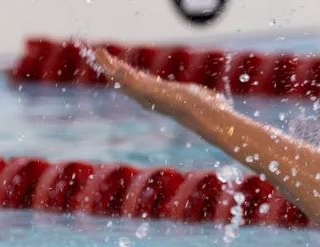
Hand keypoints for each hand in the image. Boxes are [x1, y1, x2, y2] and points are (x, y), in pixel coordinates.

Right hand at [90, 47, 229, 118]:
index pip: (143, 88)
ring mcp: (151, 96)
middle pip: (129, 84)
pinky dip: (117, 70)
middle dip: (116, 72)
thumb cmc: (213, 113)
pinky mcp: (150, 92)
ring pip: (125, 80)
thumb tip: (220, 104)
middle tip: (104, 61)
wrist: (210, 118)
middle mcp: (154, 100)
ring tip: (99, 55)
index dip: (131, 80)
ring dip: (111, 67)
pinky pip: (129, 79)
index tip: (122, 72)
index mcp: (164, 101)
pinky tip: (108, 62)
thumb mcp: (205, 102)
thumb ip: (204, 100)